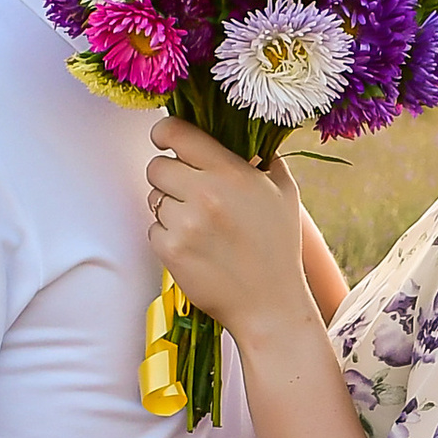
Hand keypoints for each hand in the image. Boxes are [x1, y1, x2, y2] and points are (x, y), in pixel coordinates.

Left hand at [145, 119, 308, 337]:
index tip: (164, 138)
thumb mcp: (284, 193)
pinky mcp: (171, 251)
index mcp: (232, 173)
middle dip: (168, 176)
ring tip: (198, 225)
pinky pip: (153, 229)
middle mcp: (206, 194)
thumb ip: (264, 158)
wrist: (269, 305)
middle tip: (187, 192)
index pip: (178, 134)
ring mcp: (186, 224)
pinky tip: (193, 247)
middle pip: (156, 166)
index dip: (164, 132)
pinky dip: (167, 236)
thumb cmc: (278, 247)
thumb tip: (248, 133)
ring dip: (169, 208)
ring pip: (153, 199)